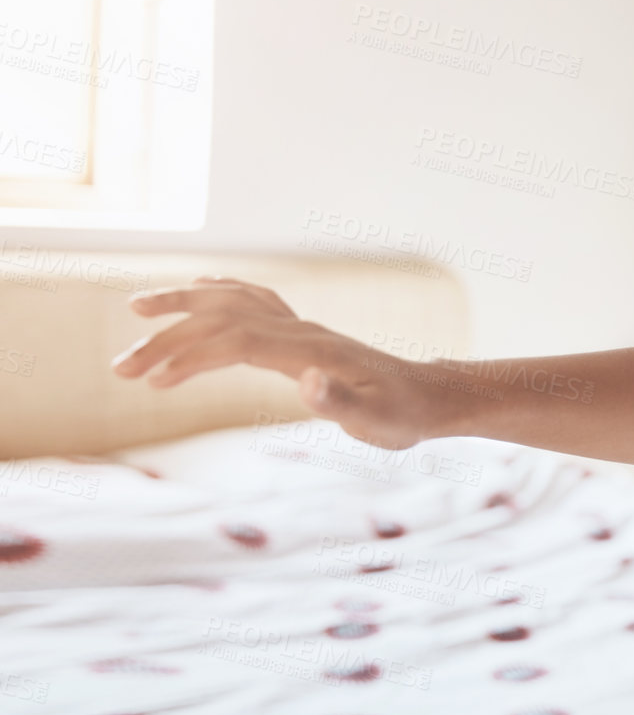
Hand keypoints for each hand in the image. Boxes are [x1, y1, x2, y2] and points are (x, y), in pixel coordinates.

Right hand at [110, 276, 460, 449]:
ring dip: (184, 307)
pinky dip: (221, 293)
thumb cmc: (403, 415)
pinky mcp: (305, 332)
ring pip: (233, 303)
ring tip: (137, 312)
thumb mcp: (377, 423)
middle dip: (169, 338)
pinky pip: (255, 301)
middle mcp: (302, 330)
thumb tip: (307, 382)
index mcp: (311, 351)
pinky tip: (200, 291)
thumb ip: (339, 403)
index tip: (153, 383)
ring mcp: (303, 327)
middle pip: (223, 320)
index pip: (236, 344)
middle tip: (120, 368)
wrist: (431, 396)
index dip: (192, 358)